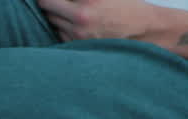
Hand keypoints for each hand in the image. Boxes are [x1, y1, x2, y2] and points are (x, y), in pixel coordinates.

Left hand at [36, 0, 157, 42]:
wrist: (141, 28)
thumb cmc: (123, 4)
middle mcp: (81, 15)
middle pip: (46, 5)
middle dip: (49, 1)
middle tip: (57, 1)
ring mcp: (78, 32)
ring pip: (51, 20)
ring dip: (56, 14)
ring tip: (70, 11)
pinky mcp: (79, 45)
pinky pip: (59, 33)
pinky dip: (63, 27)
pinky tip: (76, 24)